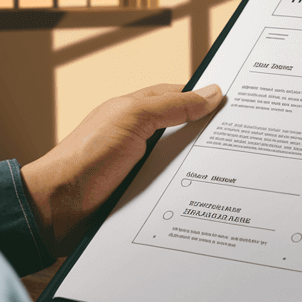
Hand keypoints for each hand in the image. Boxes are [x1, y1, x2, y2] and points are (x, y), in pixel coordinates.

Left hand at [21, 83, 223, 255]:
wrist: (56, 209)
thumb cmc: (85, 158)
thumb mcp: (132, 119)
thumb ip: (171, 105)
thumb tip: (210, 93)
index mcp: (135, 110)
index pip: (180, 96)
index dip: (206, 98)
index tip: (236, 104)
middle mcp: (139, 136)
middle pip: (185, 132)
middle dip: (210, 137)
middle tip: (244, 141)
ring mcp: (140, 166)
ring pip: (182, 163)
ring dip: (200, 169)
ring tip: (234, 171)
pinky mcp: (141, 194)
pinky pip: (173, 189)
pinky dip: (188, 192)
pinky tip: (205, 197)